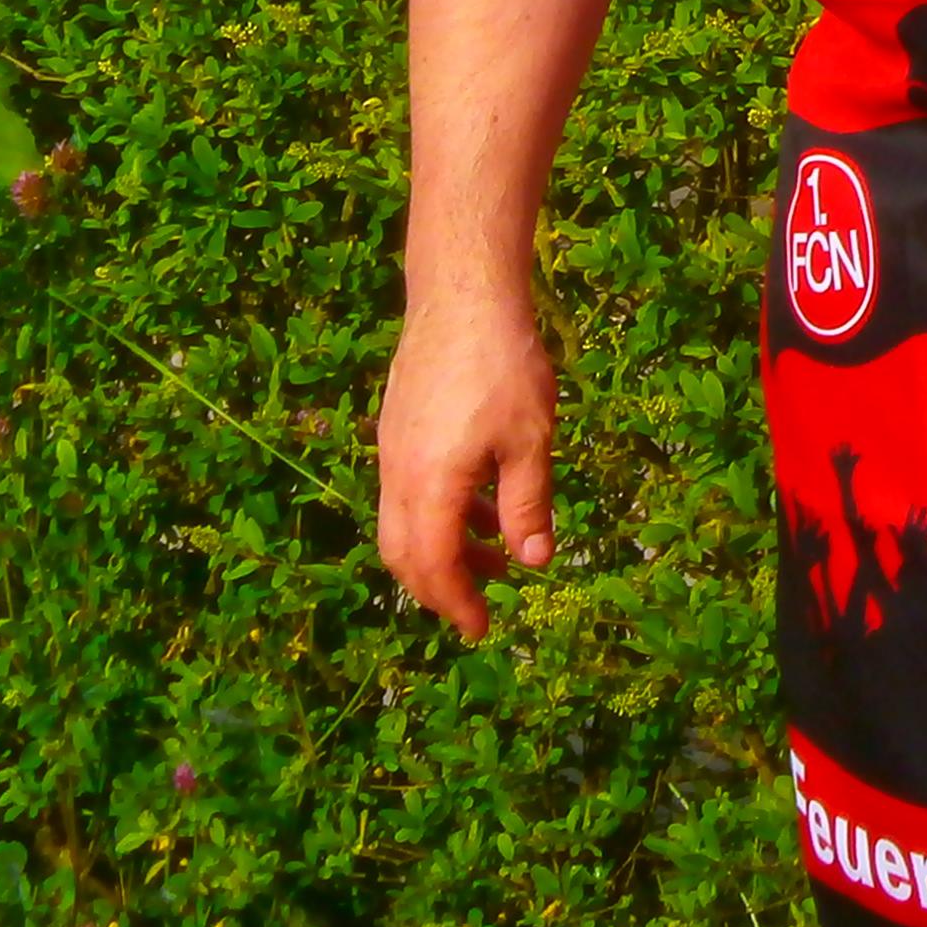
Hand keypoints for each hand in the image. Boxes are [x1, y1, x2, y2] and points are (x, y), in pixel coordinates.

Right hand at [376, 288, 557, 641]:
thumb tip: (535, 562)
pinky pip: (409, 491)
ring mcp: (392, 451)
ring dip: (446, 548)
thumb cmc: (504, 367)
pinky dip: (441, 513)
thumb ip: (528, 506)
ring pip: (405, 522)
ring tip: (500, 556)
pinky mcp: (397, 428)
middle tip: (483, 604)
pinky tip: (484, 502)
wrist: (463, 296)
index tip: (483, 629)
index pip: (434, 566)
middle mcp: (398, 475)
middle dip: (441, 587)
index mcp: (429, 487)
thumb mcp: (530, 441)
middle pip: (405, 554)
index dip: (458, 603)